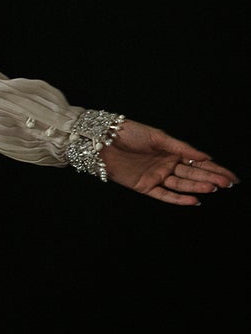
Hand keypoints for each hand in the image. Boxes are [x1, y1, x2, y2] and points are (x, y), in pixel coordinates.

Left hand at [101, 119, 237, 205]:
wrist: (102, 140)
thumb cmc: (129, 133)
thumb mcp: (158, 136)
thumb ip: (182, 148)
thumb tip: (206, 156)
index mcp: (173, 151)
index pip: (199, 162)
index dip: (216, 169)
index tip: (231, 176)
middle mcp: (167, 165)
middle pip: (193, 174)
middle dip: (211, 178)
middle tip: (228, 183)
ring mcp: (156, 176)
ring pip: (181, 184)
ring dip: (198, 186)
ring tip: (214, 188)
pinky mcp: (144, 186)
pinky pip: (164, 195)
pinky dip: (178, 198)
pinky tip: (193, 200)